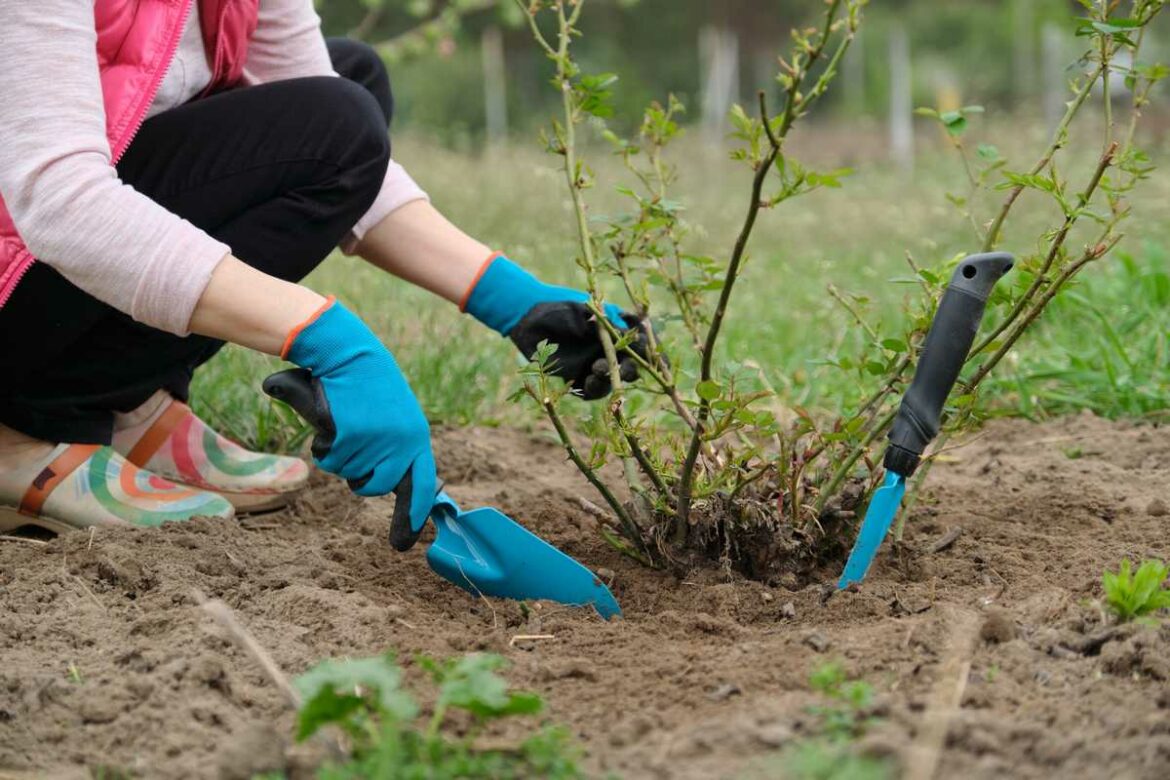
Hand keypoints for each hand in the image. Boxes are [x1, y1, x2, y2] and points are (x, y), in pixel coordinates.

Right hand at [283, 298, 436, 533]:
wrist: (348, 350)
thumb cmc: (367, 383)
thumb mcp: (393, 416)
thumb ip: (395, 449)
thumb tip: (387, 486)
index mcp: (417, 438)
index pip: (421, 487)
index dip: (412, 517)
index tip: (404, 543)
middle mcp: (405, 443)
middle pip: (374, 487)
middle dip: (359, 477)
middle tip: (353, 445)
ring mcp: (380, 441)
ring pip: (348, 473)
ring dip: (339, 455)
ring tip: (345, 422)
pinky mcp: (353, 436)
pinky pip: (330, 458)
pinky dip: (323, 444)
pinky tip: (332, 418)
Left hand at [463, 255, 649, 398]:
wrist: (530, 315)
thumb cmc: (562, 306)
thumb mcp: (589, 313)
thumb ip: (610, 327)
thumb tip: (634, 337)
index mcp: (618, 330)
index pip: (643, 343)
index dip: (652, 352)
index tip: (655, 357)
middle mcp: (610, 349)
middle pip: (633, 365)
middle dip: (632, 368)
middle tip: (624, 366)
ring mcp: (595, 363)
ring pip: (614, 380)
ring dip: (612, 378)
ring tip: (597, 368)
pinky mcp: (578, 377)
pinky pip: (593, 391)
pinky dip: (595, 388)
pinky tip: (588, 380)